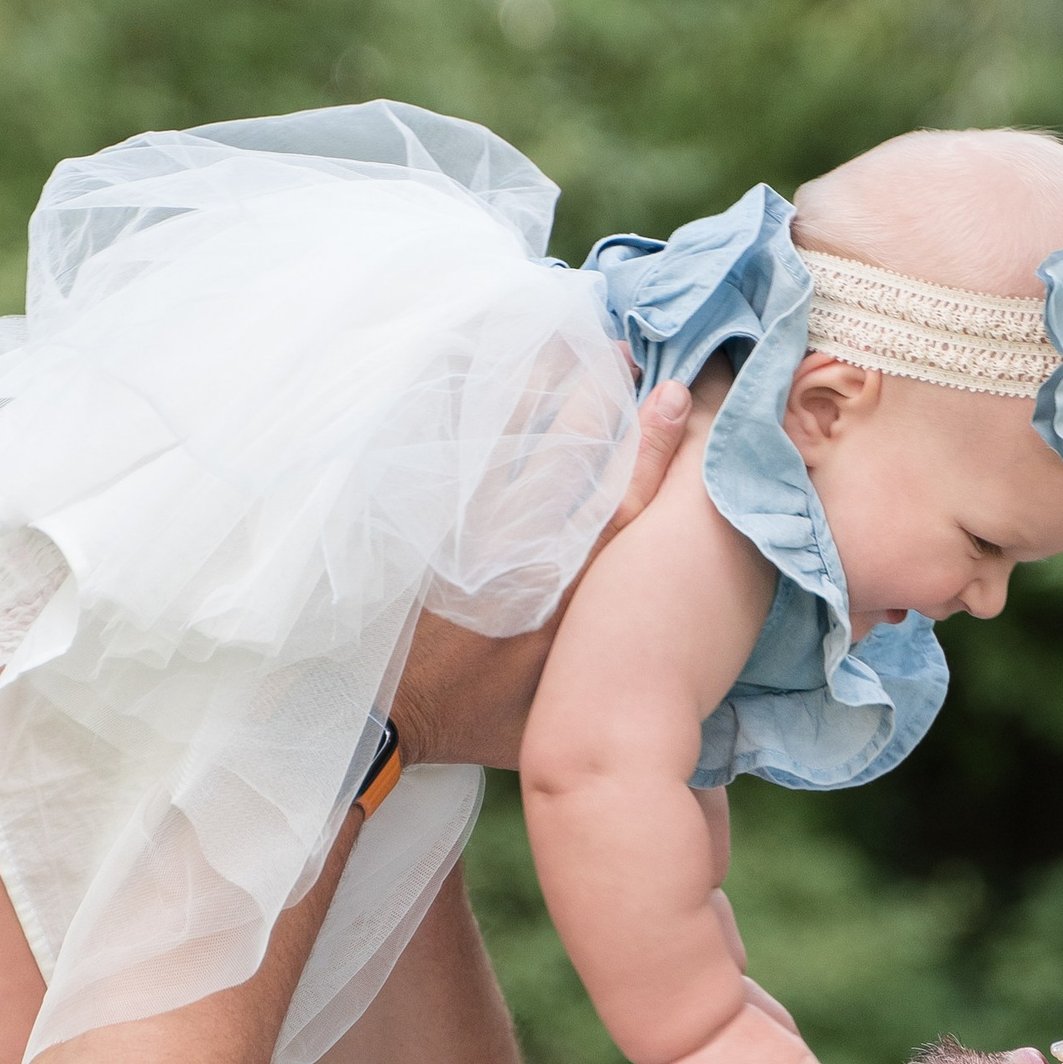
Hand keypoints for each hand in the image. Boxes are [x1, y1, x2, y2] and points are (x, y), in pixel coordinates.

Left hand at [392, 381, 693, 772]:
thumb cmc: (478, 718)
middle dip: (600, 394)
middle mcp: (528, 553)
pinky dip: (472, 406)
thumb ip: (603, 661)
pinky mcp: (432, 522)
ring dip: (540, 386)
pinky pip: (457, 450)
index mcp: (571, 598)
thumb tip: (655, 635)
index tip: (678, 395)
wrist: (385, 720)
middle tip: (620, 351)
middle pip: (574, 453)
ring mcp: (475, 530)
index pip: (627, 502)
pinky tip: (482, 366)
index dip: (656, 443)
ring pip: (513, 440)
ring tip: (560, 343)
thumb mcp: (560, 702)